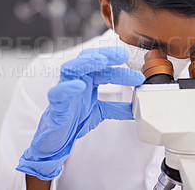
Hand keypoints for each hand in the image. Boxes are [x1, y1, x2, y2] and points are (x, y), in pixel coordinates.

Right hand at [16, 47, 144, 180]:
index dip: (122, 70)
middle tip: (123, 55)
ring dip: (87, 62)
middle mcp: (77, 80)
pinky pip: (59, 91)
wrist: (57, 139)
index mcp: (88, 80)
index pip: (105, 68)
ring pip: (72, 67)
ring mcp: (65, 88)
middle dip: (106, 55)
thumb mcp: (101, 112)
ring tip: (102, 61)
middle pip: (90, 59)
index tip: (139, 76)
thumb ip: (117, 108)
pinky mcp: (55, 102)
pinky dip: (68, 87)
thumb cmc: (74, 119)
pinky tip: (80, 86)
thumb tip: (137, 108)